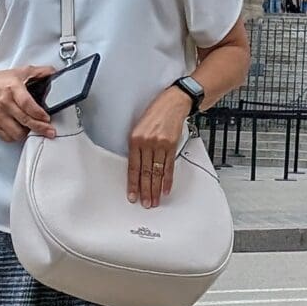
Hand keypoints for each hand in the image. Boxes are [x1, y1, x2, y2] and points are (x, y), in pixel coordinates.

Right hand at [0, 65, 55, 143]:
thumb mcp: (20, 72)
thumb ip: (39, 72)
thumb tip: (54, 72)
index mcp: (12, 88)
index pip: (26, 104)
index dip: (38, 113)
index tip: (47, 118)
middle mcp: (5, 103)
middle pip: (25, 120)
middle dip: (40, 128)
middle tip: (50, 131)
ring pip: (16, 132)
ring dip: (27, 132)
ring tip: (34, 128)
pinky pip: (7, 137)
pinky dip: (16, 136)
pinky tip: (22, 130)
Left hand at [127, 86, 191, 206]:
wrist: (173, 102)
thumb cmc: (156, 113)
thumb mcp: (139, 127)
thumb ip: (137, 147)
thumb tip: (136, 168)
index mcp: (135, 139)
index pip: (133, 167)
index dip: (133, 184)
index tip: (133, 195)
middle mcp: (147, 142)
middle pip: (145, 172)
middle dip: (145, 190)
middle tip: (145, 203)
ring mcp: (160, 144)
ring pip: (157, 172)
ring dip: (156, 189)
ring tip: (155, 200)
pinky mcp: (171, 145)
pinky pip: (169, 166)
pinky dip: (167, 180)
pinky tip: (166, 189)